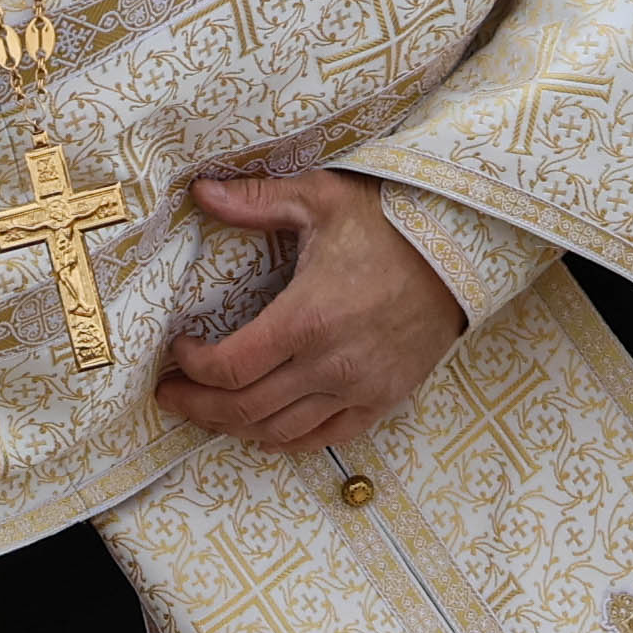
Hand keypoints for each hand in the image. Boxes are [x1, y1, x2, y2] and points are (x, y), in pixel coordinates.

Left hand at [153, 163, 467, 456]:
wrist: (462, 250)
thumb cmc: (391, 222)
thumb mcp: (321, 199)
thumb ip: (257, 201)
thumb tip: (201, 192)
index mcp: (308, 318)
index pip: (231, 367)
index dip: (194, 368)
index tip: (178, 352)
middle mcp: (332, 364)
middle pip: (245, 409)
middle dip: (197, 406)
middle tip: (170, 395)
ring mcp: (359, 389)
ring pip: (279, 432)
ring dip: (233, 428)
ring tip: (206, 411)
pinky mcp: (382, 400)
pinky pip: (323, 438)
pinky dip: (284, 440)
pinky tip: (260, 430)